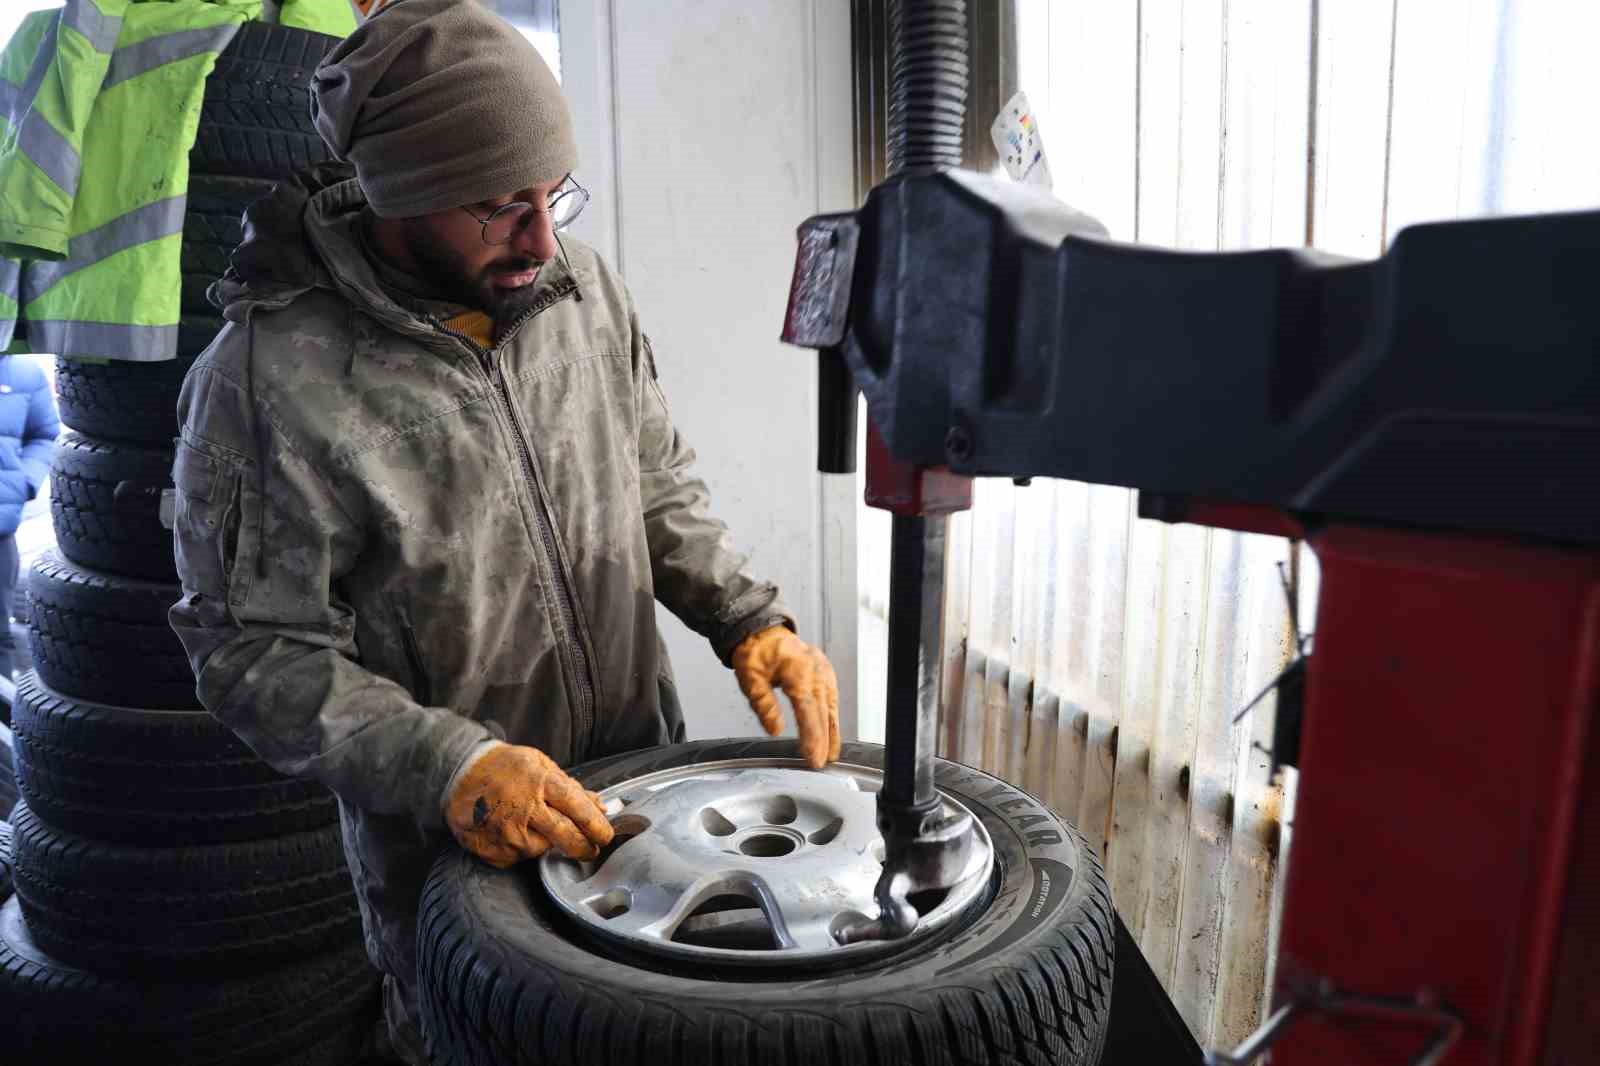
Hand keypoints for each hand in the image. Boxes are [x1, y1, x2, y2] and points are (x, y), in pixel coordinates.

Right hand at [444, 742, 613, 867]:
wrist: (459, 772)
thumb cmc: (504, 767)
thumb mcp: (541, 765)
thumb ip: (570, 788)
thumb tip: (598, 806)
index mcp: (540, 783)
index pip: (579, 810)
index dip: (598, 826)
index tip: (606, 836)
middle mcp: (524, 809)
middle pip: (567, 838)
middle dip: (584, 848)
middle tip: (590, 850)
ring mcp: (506, 832)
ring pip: (541, 850)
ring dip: (544, 843)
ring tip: (529, 824)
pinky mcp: (491, 849)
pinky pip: (516, 857)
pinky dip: (519, 848)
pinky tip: (509, 830)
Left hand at [732, 627, 840, 768]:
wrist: (763, 632)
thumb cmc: (755, 652)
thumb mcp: (750, 678)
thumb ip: (764, 704)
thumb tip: (775, 730)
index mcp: (797, 671)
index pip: (808, 709)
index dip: (812, 736)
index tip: (812, 756)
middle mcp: (815, 671)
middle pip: (823, 711)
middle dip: (823, 740)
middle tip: (820, 763)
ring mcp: (823, 671)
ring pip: (831, 707)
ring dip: (832, 732)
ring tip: (831, 755)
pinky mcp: (825, 674)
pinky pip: (832, 699)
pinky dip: (832, 718)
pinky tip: (832, 733)